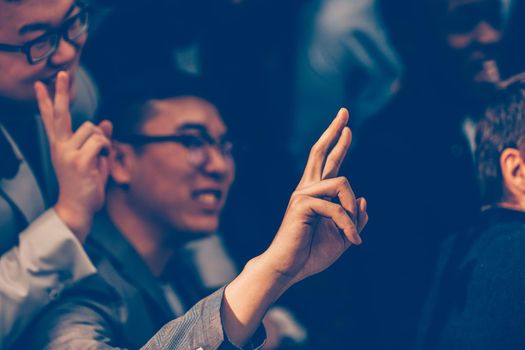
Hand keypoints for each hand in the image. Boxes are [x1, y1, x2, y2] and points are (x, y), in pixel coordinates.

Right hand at [34, 71, 111, 241]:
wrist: (77, 208)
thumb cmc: (85, 185)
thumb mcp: (93, 159)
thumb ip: (98, 140)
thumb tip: (107, 121)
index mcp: (60, 146)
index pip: (50, 119)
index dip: (45, 101)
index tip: (40, 84)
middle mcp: (60, 147)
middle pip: (61, 114)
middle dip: (62, 92)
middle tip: (63, 73)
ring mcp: (67, 153)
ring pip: (92, 129)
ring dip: (102, 139)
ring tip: (99, 156)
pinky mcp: (79, 160)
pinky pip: (99, 141)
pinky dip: (106, 148)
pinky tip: (102, 160)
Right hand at [221, 108, 366, 345]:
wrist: (290, 268)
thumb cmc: (311, 253)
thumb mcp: (342, 235)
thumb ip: (354, 217)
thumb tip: (364, 200)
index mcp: (316, 194)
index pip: (327, 162)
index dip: (338, 143)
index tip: (347, 125)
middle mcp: (307, 189)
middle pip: (320, 152)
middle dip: (334, 131)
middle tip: (344, 111)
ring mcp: (303, 195)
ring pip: (342, 183)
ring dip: (353, 211)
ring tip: (354, 234)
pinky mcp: (301, 205)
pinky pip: (336, 207)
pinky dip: (348, 225)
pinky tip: (352, 239)